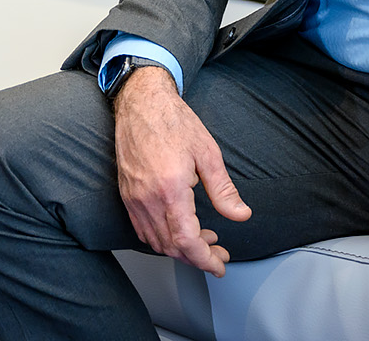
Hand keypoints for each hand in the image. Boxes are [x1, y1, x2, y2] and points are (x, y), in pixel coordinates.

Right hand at [112, 66, 250, 275]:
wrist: (141, 103)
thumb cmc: (172, 121)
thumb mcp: (207, 153)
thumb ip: (223, 189)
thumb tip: (240, 214)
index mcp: (170, 189)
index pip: (186, 241)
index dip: (205, 260)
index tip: (219, 265)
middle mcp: (147, 199)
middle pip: (171, 247)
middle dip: (197, 257)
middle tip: (219, 253)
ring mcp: (134, 199)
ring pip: (156, 242)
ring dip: (180, 248)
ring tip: (204, 239)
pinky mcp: (127, 195)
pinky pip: (143, 230)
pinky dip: (162, 238)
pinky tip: (178, 229)